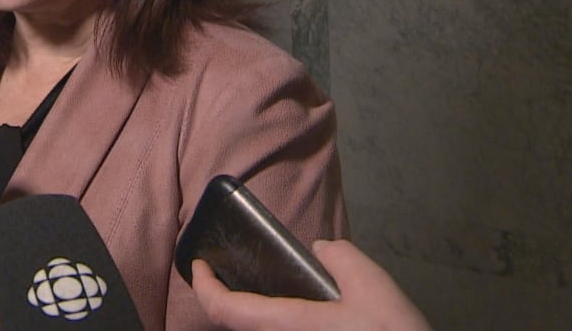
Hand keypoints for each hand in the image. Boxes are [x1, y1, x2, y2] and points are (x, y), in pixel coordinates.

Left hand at [191, 239, 431, 330]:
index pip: (225, 310)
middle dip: (225, 299)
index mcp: (290, 326)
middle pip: (237, 326)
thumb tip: (323, 249)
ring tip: (257, 288)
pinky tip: (294, 309)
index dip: (204, 286)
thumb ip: (341, 258)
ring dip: (249, 314)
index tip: (200, 265)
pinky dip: (272, 322)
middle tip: (227, 273)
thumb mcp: (372, 285)